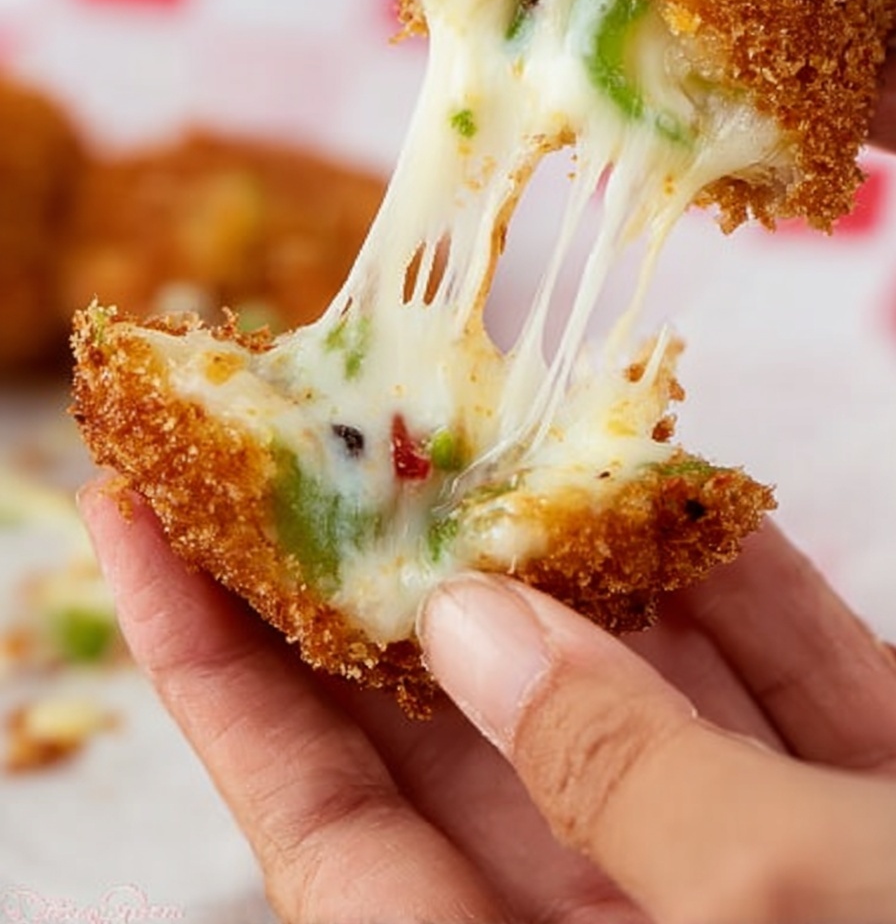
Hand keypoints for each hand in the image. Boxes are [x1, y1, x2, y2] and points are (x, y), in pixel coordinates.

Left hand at [81, 482, 895, 923]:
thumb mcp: (785, 917)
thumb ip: (615, 779)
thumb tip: (473, 624)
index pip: (317, 826)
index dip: (216, 664)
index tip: (135, 516)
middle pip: (461, 733)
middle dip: (392, 568)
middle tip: (324, 423)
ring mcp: (758, 886)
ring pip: (631, 698)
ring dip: (578, 559)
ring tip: (495, 420)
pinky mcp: (876, 828)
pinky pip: (785, 695)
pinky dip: (742, 591)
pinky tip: (690, 492)